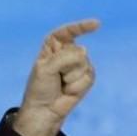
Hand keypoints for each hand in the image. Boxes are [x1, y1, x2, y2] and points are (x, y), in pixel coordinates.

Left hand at [13, 18, 99, 135]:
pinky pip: (89, 76)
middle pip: (77, 51)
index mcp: (53, 45)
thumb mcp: (46, 68)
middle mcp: (67, 52)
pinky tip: (68, 91)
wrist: (44, 111)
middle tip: (56, 77)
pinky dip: (78, 86)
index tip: (96, 24)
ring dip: (71, 78)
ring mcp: (78, 65)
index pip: (67, 32)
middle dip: (67, 66)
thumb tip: (85, 51)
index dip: (82, 27)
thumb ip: (65, 57)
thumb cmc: (40, 88)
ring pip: (84, 64)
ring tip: (62, 85)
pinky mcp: (86, 78)